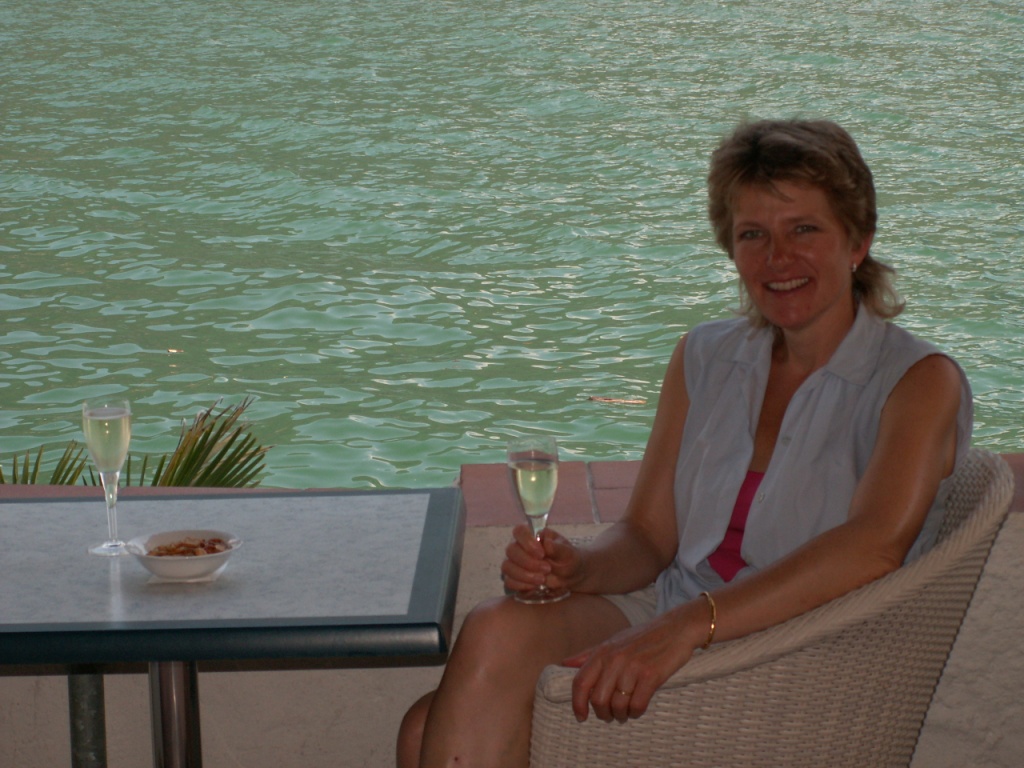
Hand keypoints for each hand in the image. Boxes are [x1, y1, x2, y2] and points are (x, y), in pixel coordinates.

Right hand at [500, 525, 580, 593]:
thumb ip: (559, 548)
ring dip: (524, 575)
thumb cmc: (568, 558)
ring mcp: (515, 563)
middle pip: (511, 550)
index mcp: (532, 535)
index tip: (541, 553)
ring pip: (507, 567)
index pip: (519, 531)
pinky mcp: (515, 578)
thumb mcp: (569, 553)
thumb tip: (547, 543)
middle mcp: (520, 547)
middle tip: (547, 569)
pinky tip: (535, 587)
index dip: (527, 542)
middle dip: (528, 562)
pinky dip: (521, 585)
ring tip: (542, 580)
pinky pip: (509, 581)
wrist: (571, 576)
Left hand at [563, 603, 702, 723]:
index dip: (577, 704)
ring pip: (617, 705)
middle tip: (610, 716)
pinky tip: (638, 709)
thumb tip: (565, 664)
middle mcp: (614, 659)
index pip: (580, 682)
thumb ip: (589, 654)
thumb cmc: (643, 637)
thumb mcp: (613, 641)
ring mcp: (632, 667)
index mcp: (602, 652)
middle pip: (598, 699)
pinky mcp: (650, 676)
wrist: (676, 628)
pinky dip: (636, 712)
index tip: (581, 717)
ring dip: (621, 715)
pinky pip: (637, 705)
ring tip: (626, 713)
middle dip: (603, 714)